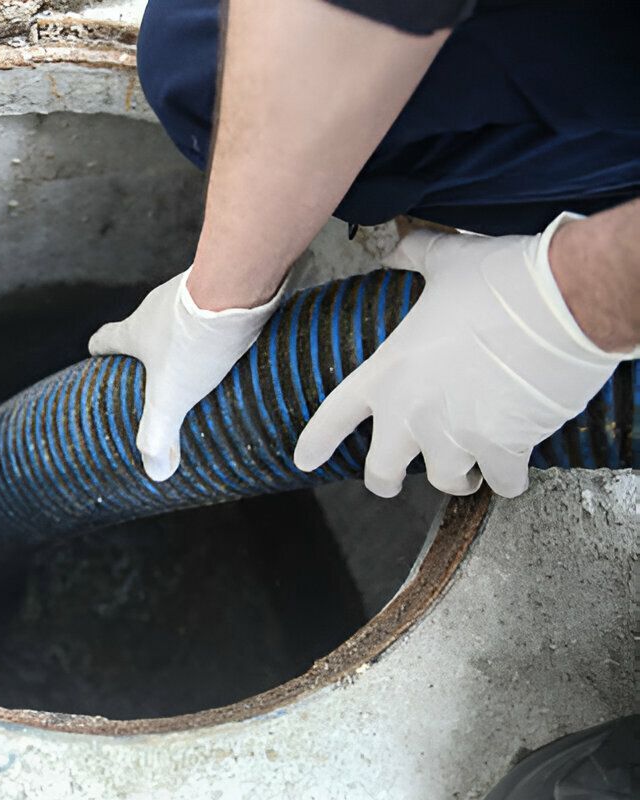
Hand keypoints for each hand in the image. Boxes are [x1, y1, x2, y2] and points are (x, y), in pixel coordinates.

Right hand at [88, 268, 283, 480]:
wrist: (236, 287)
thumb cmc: (193, 341)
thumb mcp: (171, 397)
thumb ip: (159, 434)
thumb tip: (156, 472)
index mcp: (135, 330)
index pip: (105, 339)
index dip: (99, 350)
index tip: (97, 357)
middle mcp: (157, 306)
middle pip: (144, 326)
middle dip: (150, 348)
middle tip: (160, 372)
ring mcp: (189, 291)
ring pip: (181, 314)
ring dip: (188, 334)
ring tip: (205, 360)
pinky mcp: (222, 283)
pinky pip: (215, 304)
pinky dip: (219, 321)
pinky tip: (238, 341)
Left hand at [294, 213, 634, 497]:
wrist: (562, 302)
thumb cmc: (501, 280)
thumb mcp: (444, 261)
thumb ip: (413, 258)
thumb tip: (395, 248)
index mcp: (387, 372)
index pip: (334, 416)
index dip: (317, 442)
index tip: (305, 460)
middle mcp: (411, 412)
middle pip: (381, 472)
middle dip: (386, 481)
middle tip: (396, 480)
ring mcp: (454, 435)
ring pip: (445, 481)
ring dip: (457, 477)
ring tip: (467, 467)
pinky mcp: (501, 449)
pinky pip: (502, 483)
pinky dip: (509, 479)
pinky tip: (514, 468)